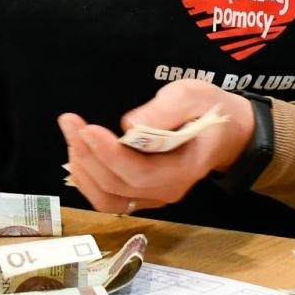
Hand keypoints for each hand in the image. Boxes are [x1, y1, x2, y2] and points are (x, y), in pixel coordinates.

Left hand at [59, 79, 255, 214]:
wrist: (224, 132)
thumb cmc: (207, 109)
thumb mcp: (192, 96)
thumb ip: (164, 110)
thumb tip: (130, 126)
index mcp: (184, 168)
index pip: (139, 173)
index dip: (109, 154)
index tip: (87, 128)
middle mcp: (167, 190)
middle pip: (117, 186)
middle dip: (87, 155)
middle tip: (70, 122)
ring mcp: (153, 196)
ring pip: (108, 198)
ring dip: (83, 169)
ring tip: (72, 135)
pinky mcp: (141, 194)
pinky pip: (109, 197)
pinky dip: (88, 178)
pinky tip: (79, 153)